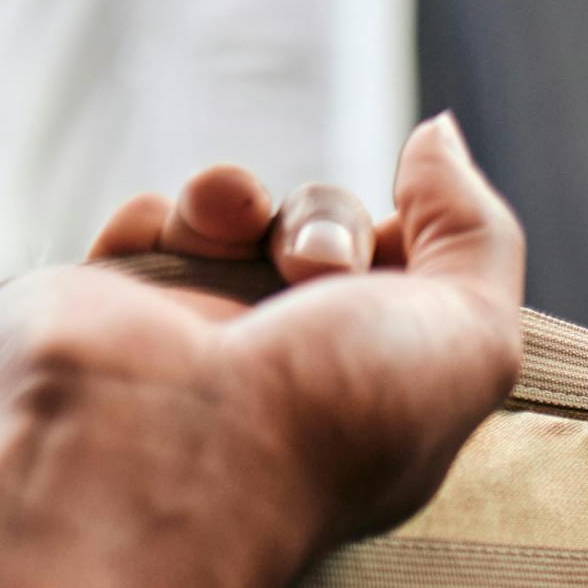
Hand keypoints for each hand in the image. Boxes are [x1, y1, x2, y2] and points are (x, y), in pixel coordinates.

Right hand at [0, 115, 523, 565]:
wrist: (160, 451)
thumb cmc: (335, 414)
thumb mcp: (472, 334)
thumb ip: (475, 229)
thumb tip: (436, 137)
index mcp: (377, 385)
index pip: (409, 272)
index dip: (415, 238)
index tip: (402, 258)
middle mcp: (287, 361)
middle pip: (327, 226)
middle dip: (329, 224)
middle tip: (315, 275)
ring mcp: (196, 333)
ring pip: (237, 210)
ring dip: (242, 199)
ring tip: (233, 230)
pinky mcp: (111, 310)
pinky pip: (148, 221)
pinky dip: (162, 216)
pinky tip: (169, 244)